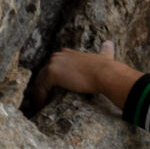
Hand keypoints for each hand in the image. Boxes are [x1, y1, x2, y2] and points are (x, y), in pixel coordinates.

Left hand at [25, 41, 141, 114]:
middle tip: (44, 98)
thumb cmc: (106, 68)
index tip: (54, 88)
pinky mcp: (52, 73)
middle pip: (44, 73)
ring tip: (41, 105)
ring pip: (40, 81)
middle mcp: (58, 56)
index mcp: (67, 54)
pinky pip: (41, 88)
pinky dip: (40, 97)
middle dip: (43, 85)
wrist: (105, 74)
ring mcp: (53, 64)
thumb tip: (110, 42)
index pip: (54, 66)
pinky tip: (41, 106)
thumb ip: (105, 49)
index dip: (53, 78)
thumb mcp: (104, 56)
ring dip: (39, 93)